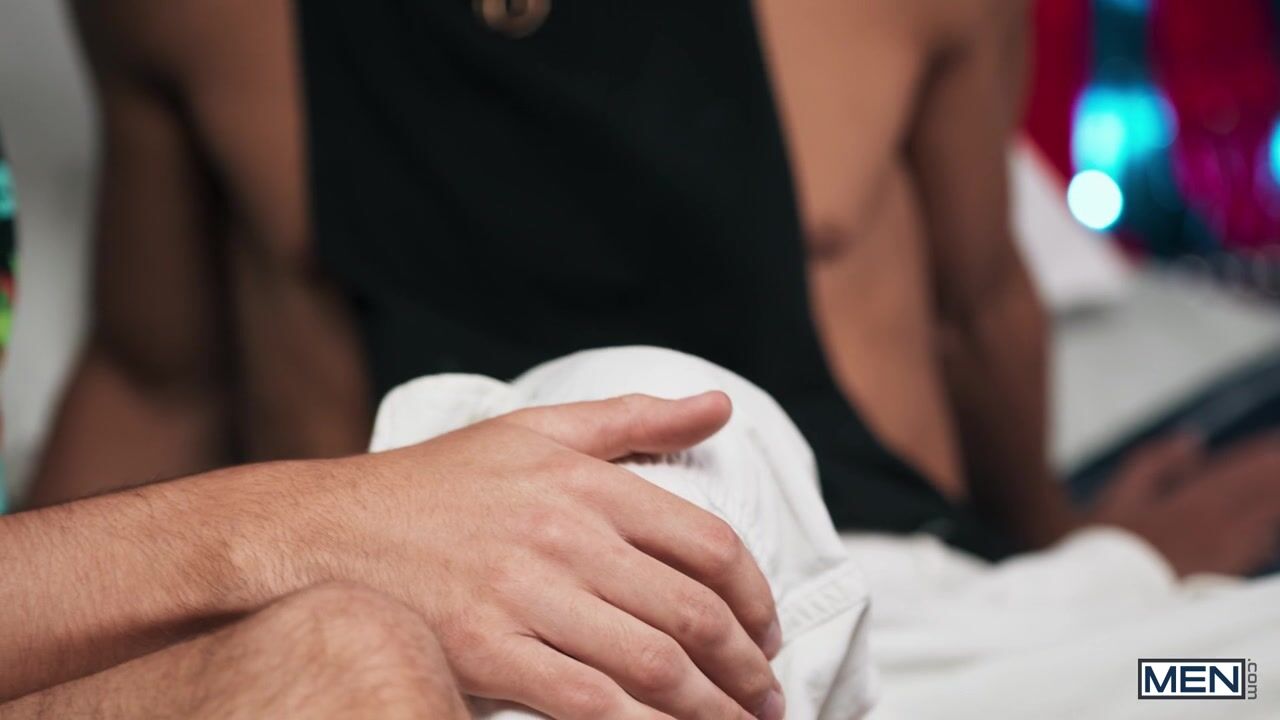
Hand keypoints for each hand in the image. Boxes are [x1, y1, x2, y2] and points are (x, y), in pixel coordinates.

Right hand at [282, 392, 783, 719]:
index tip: (766, 629)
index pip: (707, 543)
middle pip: (691, 612)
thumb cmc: (440, 481)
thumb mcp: (537, 430)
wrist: (329, 531)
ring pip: (653, 665)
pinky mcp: (487, 653)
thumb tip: (720, 405)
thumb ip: (635, 417)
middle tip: (767, 694)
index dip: (754, 596)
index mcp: (585, 482)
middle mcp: (564, 536)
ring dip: (713, 708)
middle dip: (746, 666)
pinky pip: (588, 704)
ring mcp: (524, 597)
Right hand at [1091, 433, 1279, 576]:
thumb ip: (1157, 461)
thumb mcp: (1122, 492)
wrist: (1110, 599)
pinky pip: (1254, 549)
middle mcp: (1220, 526)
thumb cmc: (1111, 544)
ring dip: (1275, 504)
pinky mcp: (1225, 574)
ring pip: (1265, 523)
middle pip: (1265, 496)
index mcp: (1195, 500)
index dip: (1264, 456)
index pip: (1243, 471)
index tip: (1277, 443)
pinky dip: (1263, 534)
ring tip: (1278, 488)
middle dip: (1277, 477)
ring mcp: (1226, 553)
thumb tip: (1190, 443)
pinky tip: (1265, 532)